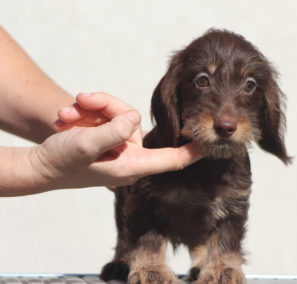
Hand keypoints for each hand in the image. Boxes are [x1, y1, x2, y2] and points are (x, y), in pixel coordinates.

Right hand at [32, 92, 202, 188]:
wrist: (40, 165)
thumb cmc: (61, 162)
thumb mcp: (84, 145)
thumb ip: (113, 131)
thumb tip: (134, 117)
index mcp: (133, 165)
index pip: (173, 159)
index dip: (194, 150)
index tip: (213, 141)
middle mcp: (131, 154)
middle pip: (134, 118)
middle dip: (106, 106)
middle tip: (80, 102)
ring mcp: (120, 144)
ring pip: (118, 112)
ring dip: (90, 108)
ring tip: (66, 114)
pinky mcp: (109, 136)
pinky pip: (106, 115)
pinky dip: (85, 113)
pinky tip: (66, 119)